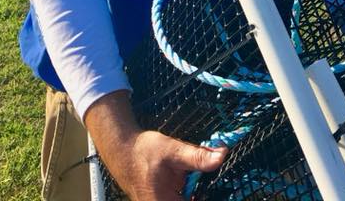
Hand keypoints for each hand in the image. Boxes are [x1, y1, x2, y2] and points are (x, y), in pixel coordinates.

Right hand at [85, 91, 226, 199]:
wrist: (122, 150)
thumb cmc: (143, 151)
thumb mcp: (173, 151)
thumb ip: (197, 157)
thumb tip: (221, 157)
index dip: (206, 196)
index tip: (222, 188)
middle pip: (192, 200)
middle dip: (200, 190)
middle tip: (202, 179)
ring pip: (188, 198)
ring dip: (195, 190)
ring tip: (193, 177)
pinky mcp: (163, 200)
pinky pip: (183, 198)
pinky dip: (190, 190)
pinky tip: (190, 180)